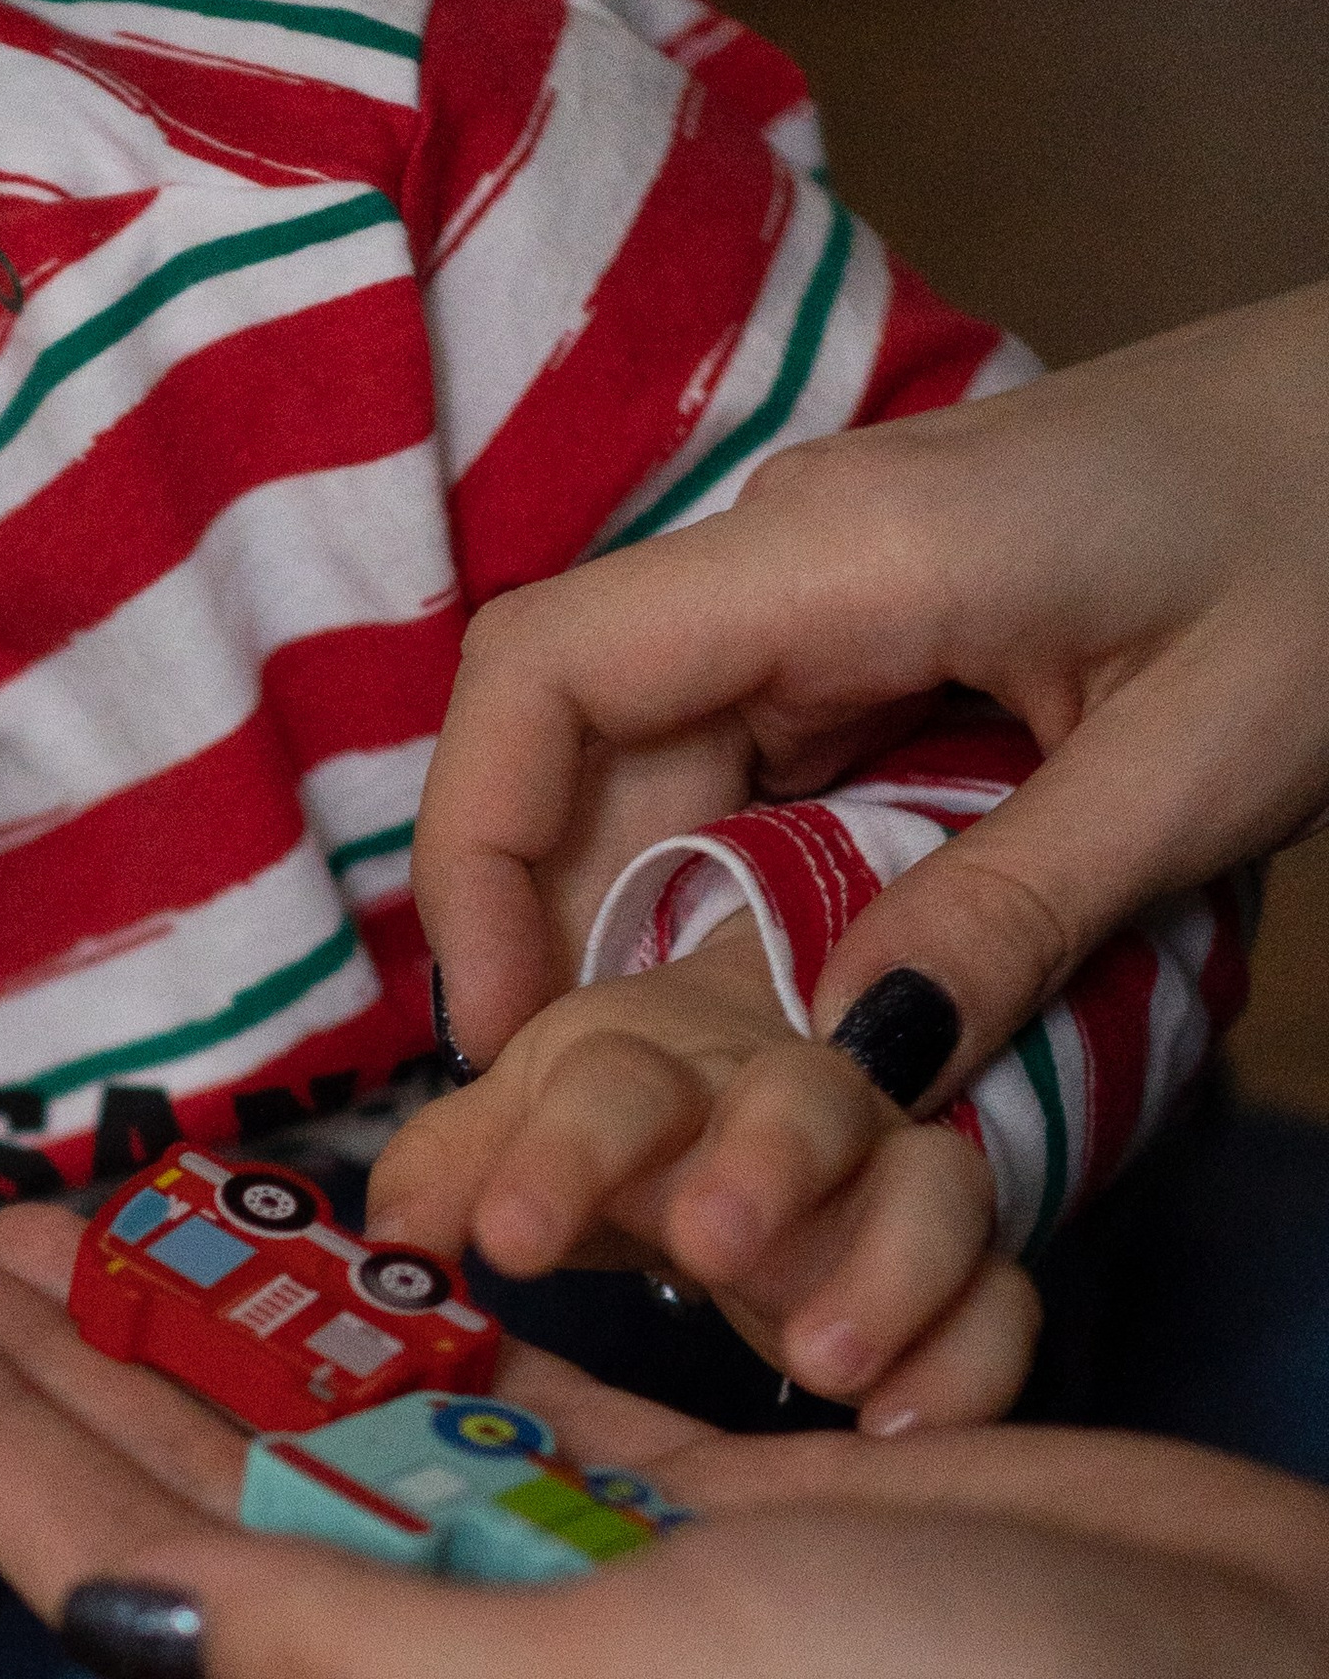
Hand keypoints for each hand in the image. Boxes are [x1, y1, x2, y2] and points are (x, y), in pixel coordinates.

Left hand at [0, 1211, 1328, 1678]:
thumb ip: (350, 1652)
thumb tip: (103, 1604)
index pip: (136, 1602)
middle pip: (208, 1518)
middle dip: (49, 1387)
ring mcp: (593, 1617)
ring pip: (337, 1453)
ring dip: (199, 1339)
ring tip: (55, 1225)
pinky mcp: (703, 1523)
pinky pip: (489, 1411)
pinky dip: (384, 1331)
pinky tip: (293, 1262)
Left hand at [373, 915, 1039, 1424]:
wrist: (766, 1128)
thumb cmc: (620, 1136)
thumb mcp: (520, 1141)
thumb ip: (451, 1184)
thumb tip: (384, 1242)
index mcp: (654, 1082)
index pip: (611, 1092)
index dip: (562, 1157)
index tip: (507, 1243)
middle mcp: (781, 1121)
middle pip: (794, 1105)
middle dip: (761, 1164)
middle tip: (710, 1245)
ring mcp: (887, 1195)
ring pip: (928, 1186)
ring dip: (884, 1262)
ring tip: (823, 1362)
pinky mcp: (964, 1278)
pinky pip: (1001, 1298)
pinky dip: (971, 1355)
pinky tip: (909, 1430)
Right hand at [417, 280, 1328, 1078]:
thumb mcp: (1205, 759)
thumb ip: (1017, 911)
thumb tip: (843, 1075)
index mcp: (839, 552)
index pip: (542, 675)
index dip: (473, 859)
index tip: (510, 1036)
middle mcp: (794, 558)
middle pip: (578, 745)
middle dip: (559, 936)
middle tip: (608, 1125)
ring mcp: (833, 591)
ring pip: (660, 773)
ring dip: (653, 932)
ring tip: (693, 1098)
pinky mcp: (884, 632)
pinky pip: (756, 773)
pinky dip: (742, 896)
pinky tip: (783, 1011)